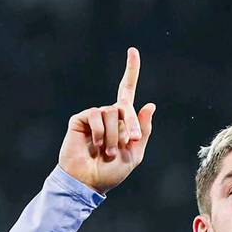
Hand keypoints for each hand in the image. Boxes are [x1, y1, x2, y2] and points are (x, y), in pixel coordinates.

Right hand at [58, 48, 155, 194]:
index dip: (131, 72)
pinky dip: (100, 133)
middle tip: (128, 143)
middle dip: (130, 125)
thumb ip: (143, 131)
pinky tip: (96, 146)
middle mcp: (108, 115)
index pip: (127, 93)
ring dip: (113, 136)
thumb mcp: (134, 154)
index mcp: (122, 122)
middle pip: (124, 107)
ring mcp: (94, 116)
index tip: (133, 51)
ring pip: (111, 113)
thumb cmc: (111, 172)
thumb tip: (150, 104)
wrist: (88, 181)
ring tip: (107, 152)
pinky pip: (96, 115)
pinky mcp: (81, 119)